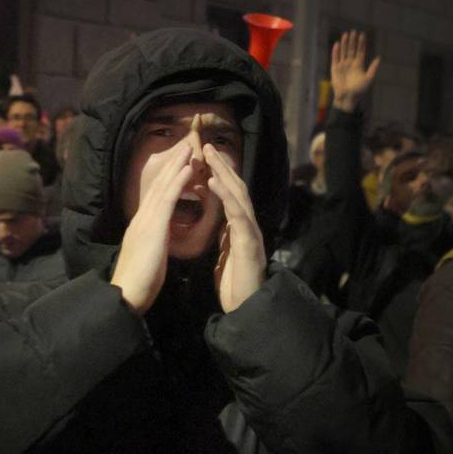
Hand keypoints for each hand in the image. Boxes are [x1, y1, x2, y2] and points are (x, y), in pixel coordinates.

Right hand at [110, 140, 194, 315]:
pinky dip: (178, 182)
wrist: (127, 293)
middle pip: (158, 186)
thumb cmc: (138, 282)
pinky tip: (188, 169)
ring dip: (176, 166)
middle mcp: (141, 218)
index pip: (156, 196)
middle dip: (172, 165)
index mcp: (142, 226)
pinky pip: (168, 199)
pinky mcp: (153, 227)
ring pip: (163, 187)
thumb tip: (157, 239)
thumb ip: (152, 243)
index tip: (178, 164)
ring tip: (188, 148)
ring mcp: (146, 220)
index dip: (167, 179)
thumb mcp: (148, 257)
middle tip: (184, 146)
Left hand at [204, 144, 266, 311]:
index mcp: (238, 227)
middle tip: (206, 145)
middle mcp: (247, 225)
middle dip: (222, 166)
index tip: (202, 157)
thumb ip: (224, 233)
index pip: (228, 195)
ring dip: (224, 174)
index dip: (217, 174)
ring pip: (240, 196)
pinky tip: (215, 183)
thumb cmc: (236, 282)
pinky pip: (238, 216)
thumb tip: (218, 220)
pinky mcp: (250, 244)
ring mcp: (251, 233)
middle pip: (236, 188)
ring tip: (210, 156)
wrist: (246, 308)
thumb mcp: (225, 252)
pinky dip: (226, 197)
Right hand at [330, 30, 378, 111]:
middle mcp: (350, 63)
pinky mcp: (335, 69)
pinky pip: (335, 58)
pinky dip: (336, 51)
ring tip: (346, 34)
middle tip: (354, 31)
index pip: (360, 51)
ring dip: (345, 43)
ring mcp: (342, 65)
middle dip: (353, 40)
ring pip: (344, 51)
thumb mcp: (368, 79)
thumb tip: (378, 58)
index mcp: (359, 65)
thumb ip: (372, 68)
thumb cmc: (359, 90)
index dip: (361, 43)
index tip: (362, 34)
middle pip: (352, 49)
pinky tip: (337, 44)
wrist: (347, 98)